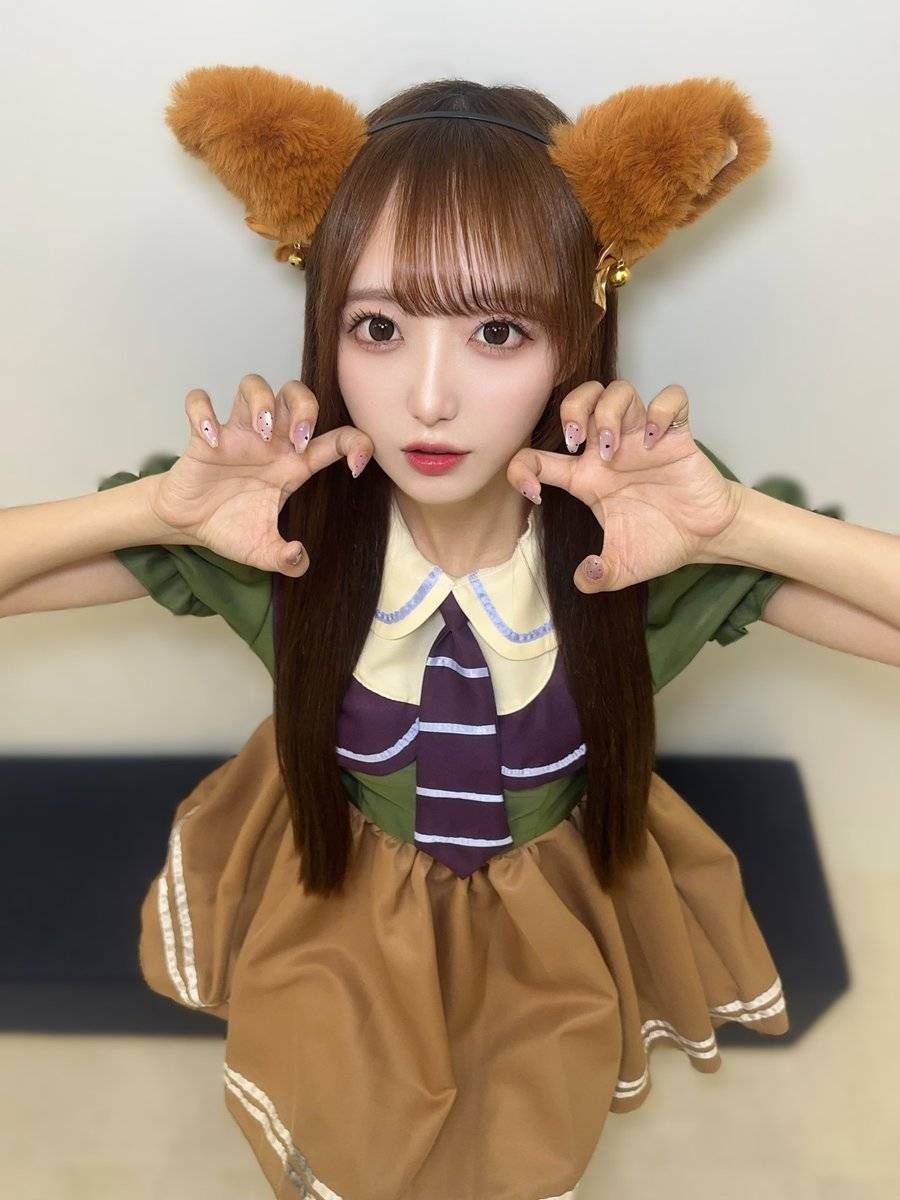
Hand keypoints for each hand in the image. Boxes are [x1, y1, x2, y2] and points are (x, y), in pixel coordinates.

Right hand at [149, 374, 373, 575]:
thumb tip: (298, 559)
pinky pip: (199, 402)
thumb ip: (285, 560)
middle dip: (305, 407)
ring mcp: (238, 435)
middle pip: (296, 393)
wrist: (189, 525)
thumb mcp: (262, 551)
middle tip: (298, 439)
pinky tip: (211, 441)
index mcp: (293, 465)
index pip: (336, 439)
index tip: (355, 466)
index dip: (356, 443)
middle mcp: (270, 443)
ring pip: (254, 385)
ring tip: (261, 431)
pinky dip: (203, 412)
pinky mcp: (204, 436)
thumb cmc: (230, 527)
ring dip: (262, 401)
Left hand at [506, 380, 741, 591]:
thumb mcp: (621, 568)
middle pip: (579, 399)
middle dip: (571, 411)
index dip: (523, 468)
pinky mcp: (676, 435)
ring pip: (618, 390)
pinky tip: (656, 439)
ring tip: (614, 448)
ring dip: (608, 413)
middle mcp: (609, 450)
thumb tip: (584, 579)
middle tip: (577, 443)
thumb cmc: (660, 542)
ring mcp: (642, 438)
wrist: (704, 537)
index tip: (535, 492)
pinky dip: (661, 410)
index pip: (538, 456)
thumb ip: (598, 576)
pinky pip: (671, 398)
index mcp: (586, 478)